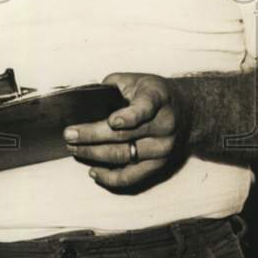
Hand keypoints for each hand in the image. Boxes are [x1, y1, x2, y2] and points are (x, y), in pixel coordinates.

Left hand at [63, 73, 188, 189]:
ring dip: (94, 155)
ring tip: (74, 149)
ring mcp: (162, 148)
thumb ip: (111, 88)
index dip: (128, 116)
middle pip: (124, 135)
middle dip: (92, 136)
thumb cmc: (153, 94)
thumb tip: (83, 101)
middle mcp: (163, 125)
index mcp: (157, 98)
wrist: (187, 112)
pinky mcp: (159, 166)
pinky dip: (111, 177)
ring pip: (124, 156)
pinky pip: (132, 177)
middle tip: (69, 135)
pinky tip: (94, 171)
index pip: (144, 108)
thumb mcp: (135, 80)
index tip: (112, 121)